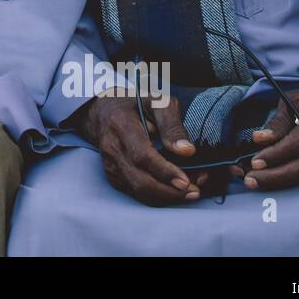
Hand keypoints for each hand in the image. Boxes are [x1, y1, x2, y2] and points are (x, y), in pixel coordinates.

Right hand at [70, 92, 208, 204]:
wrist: (103, 111)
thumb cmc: (134, 104)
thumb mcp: (157, 102)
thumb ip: (172, 125)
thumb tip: (187, 151)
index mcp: (121, 125)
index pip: (142, 155)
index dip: (164, 172)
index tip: (186, 181)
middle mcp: (112, 148)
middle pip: (140, 181)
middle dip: (170, 192)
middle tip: (195, 192)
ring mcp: (110, 165)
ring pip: (139, 191)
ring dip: (167, 197)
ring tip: (191, 192)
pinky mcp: (113, 176)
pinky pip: (136, 193)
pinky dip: (158, 196)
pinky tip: (175, 190)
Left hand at [235, 83, 298, 190]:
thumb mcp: (296, 100)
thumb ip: (278, 121)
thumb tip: (259, 139)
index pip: (298, 143)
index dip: (276, 155)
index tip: (255, 162)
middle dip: (275, 176)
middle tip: (251, 180)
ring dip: (282, 182)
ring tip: (258, 182)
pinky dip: (294, 181)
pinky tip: (276, 180)